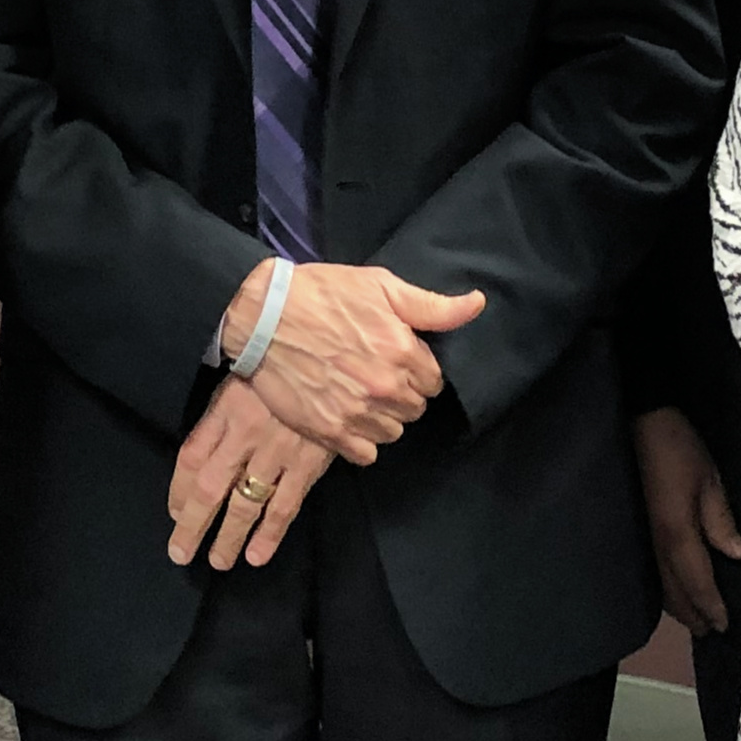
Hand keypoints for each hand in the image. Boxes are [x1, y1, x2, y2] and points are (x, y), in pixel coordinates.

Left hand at [166, 376, 331, 569]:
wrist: (335, 357)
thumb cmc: (283, 365)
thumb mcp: (244, 376)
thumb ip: (223, 412)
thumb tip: (202, 453)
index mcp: (225, 409)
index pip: (191, 457)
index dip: (178, 490)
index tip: (174, 512)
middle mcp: (245, 435)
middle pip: (209, 488)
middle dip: (193, 525)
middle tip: (181, 553)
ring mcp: (276, 452)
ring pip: (244, 504)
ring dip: (229, 537)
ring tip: (218, 562)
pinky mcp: (307, 464)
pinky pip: (284, 506)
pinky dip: (270, 534)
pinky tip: (257, 555)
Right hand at [224, 263, 482, 462]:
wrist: (263, 315)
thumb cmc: (322, 294)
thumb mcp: (381, 286)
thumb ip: (432, 306)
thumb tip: (477, 304)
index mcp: (402, 350)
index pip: (434, 382)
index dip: (416, 371)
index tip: (394, 359)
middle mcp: (384, 386)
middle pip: (415, 409)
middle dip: (402, 394)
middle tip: (373, 375)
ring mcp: (356, 412)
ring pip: (393, 432)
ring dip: (382, 418)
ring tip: (358, 395)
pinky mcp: (329, 431)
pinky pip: (366, 454)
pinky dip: (360, 441)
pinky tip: (346, 416)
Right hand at [632, 408, 740, 632]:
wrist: (638, 420)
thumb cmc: (678, 447)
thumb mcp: (709, 479)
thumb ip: (720, 520)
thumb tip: (736, 556)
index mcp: (677, 533)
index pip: (696, 580)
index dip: (710, 605)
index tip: (724, 626)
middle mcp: (656, 543)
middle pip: (674, 590)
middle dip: (693, 613)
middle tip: (710, 632)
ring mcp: (643, 536)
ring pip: (660, 583)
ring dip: (678, 604)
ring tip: (694, 618)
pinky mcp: (638, 527)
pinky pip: (652, 568)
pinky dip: (665, 586)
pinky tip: (672, 588)